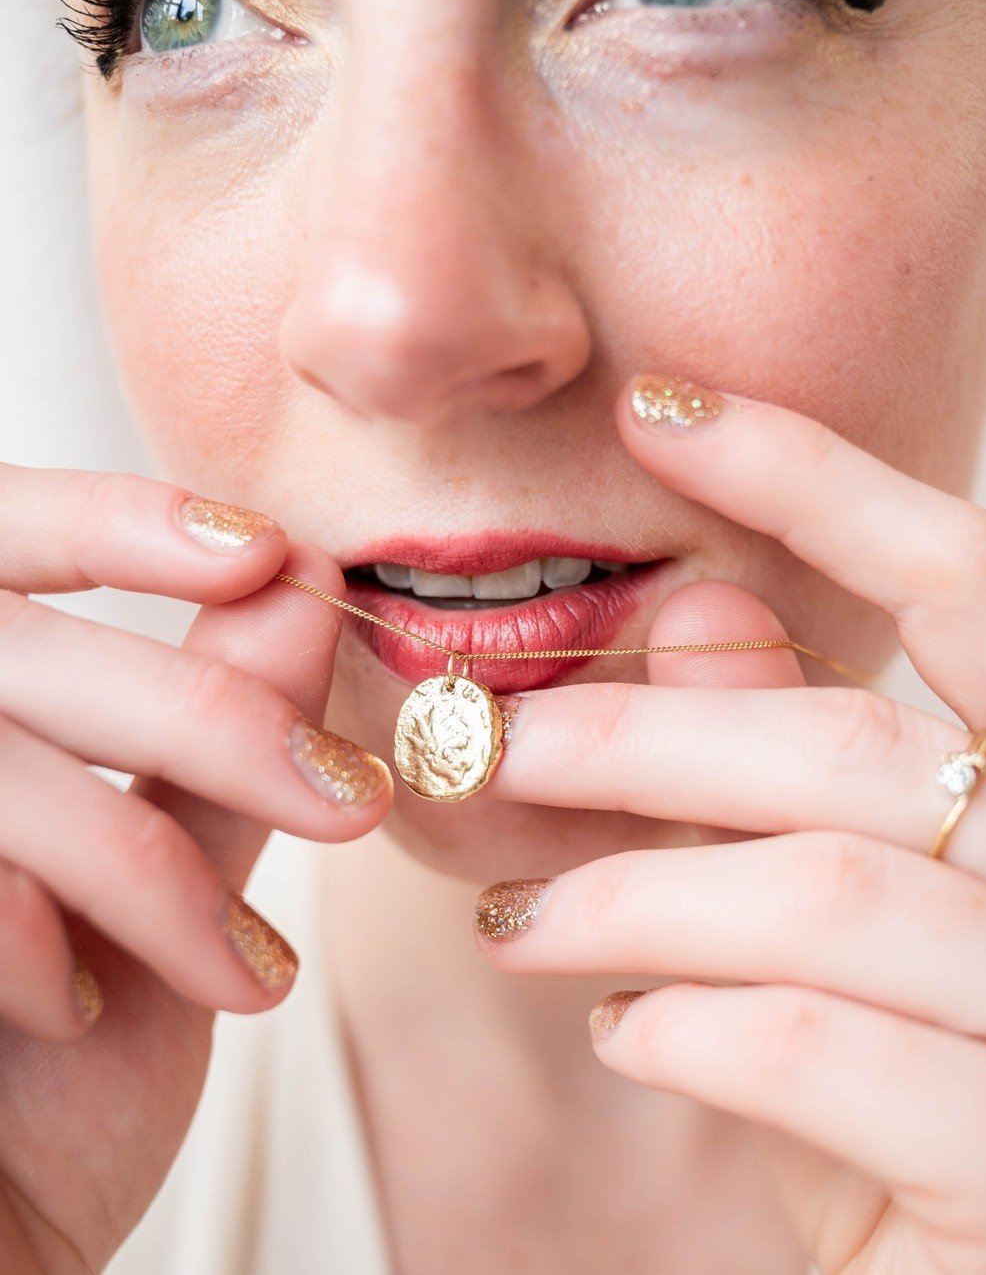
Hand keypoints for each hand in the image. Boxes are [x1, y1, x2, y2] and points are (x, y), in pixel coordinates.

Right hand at [0, 464, 391, 1272]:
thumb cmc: (64, 1066)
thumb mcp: (161, 880)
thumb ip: (212, 742)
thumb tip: (296, 589)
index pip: (5, 535)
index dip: (120, 522)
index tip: (268, 552)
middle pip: (21, 652)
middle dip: (206, 716)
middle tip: (347, 795)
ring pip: (7, 776)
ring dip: (150, 874)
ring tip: (246, 971)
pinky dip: (42, 944)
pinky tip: (83, 1006)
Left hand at [475, 382, 985, 1274]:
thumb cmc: (896, 1110)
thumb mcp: (835, 929)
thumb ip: (786, 771)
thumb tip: (704, 610)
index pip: (964, 580)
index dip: (811, 475)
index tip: (657, 410)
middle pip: (854, 741)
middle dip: (634, 736)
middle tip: (485, 745)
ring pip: (822, 893)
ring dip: (625, 898)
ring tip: (519, 923)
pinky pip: (821, 1050)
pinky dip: (687, 1027)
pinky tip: (627, 1034)